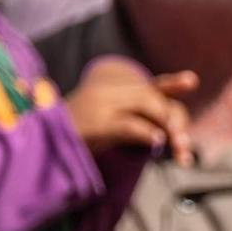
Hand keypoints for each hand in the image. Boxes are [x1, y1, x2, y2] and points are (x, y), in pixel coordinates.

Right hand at [64, 57, 196, 165]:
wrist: (39, 141)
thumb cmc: (73, 137)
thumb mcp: (103, 127)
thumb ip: (130, 123)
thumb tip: (162, 134)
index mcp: (112, 92)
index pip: (150, 85)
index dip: (173, 83)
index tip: (192, 80)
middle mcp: (108, 92)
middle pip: (154, 97)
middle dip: (175, 121)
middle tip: (185, 149)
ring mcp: (102, 104)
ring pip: (148, 104)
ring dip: (169, 128)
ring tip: (179, 150)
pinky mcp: (96, 123)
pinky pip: (129, 125)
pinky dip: (147, 134)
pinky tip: (158, 143)